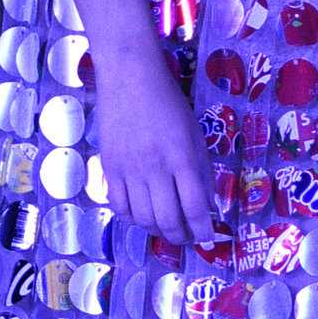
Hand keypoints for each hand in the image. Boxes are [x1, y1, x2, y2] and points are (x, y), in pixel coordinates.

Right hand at [93, 43, 218, 244]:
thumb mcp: (194, 134)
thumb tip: (205, 203)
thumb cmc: (169, 103)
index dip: (203, 229)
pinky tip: (141, 217)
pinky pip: (118, 205)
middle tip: (187, 238)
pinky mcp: (109, 168)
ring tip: (165, 230)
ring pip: (142, 217)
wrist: (130, 79)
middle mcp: (155, 168)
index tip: (208, 238)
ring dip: (157, 230)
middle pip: (167, 219)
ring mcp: (129, 170)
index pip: (195, 206)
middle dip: (180, 236)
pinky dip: (132, 218)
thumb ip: (200, 169)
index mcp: (182, 157)